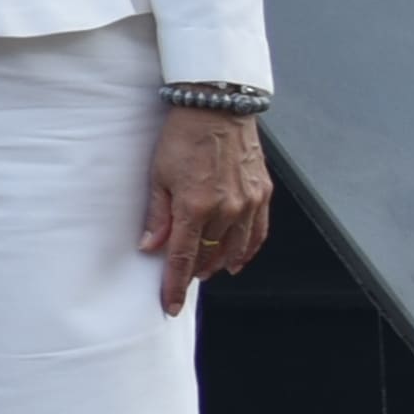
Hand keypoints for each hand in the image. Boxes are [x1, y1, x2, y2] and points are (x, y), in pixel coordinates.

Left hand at [142, 103, 273, 315]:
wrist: (217, 109)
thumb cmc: (181, 138)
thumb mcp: (158, 175)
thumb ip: (157, 214)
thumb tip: (150, 246)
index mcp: (195, 206)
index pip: (182, 258)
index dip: (175, 285)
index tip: (170, 305)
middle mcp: (227, 209)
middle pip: (209, 256)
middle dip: (195, 272)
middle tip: (182, 281)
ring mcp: (249, 203)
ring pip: (235, 248)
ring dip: (220, 263)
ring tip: (206, 271)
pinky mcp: (263, 194)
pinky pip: (258, 233)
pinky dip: (247, 250)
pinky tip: (238, 259)